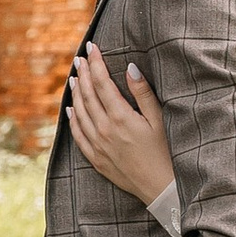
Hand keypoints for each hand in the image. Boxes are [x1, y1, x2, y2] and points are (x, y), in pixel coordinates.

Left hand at [67, 43, 174, 205]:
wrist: (160, 189)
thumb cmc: (166, 152)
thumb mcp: (159, 120)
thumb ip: (143, 93)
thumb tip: (130, 67)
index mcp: (121, 117)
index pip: (102, 82)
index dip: (95, 63)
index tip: (91, 47)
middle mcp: (104, 129)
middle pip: (87, 94)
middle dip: (83, 73)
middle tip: (80, 58)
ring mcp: (97, 145)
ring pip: (79, 112)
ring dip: (75, 92)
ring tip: (74, 77)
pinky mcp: (95, 158)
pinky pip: (77, 135)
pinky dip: (72, 119)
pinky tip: (70, 108)